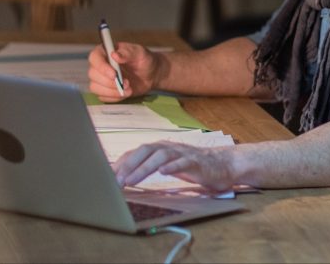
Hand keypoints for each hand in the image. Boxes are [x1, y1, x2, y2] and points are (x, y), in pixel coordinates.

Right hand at [87, 41, 160, 101]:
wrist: (150, 74)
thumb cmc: (143, 60)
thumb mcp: (139, 52)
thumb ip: (127, 53)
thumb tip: (115, 55)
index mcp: (105, 51)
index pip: (94, 58)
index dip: (101, 67)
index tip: (114, 74)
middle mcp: (100, 65)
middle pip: (93, 74)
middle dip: (110, 82)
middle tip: (127, 83)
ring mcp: (101, 79)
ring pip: (95, 87)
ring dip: (112, 91)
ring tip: (128, 89)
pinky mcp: (105, 91)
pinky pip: (102, 97)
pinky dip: (114, 97)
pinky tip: (126, 93)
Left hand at [113, 141, 236, 193]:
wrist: (222, 164)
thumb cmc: (191, 166)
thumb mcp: (167, 165)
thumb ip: (149, 166)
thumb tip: (124, 174)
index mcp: (160, 149)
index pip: (136, 153)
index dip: (121, 163)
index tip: (107, 176)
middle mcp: (168, 147)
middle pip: (145, 151)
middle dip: (128, 165)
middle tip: (116, 181)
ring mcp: (182, 153)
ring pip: (160, 156)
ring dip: (143, 168)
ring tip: (131, 180)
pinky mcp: (196, 162)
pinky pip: (183, 162)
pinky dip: (172, 166)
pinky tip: (163, 172)